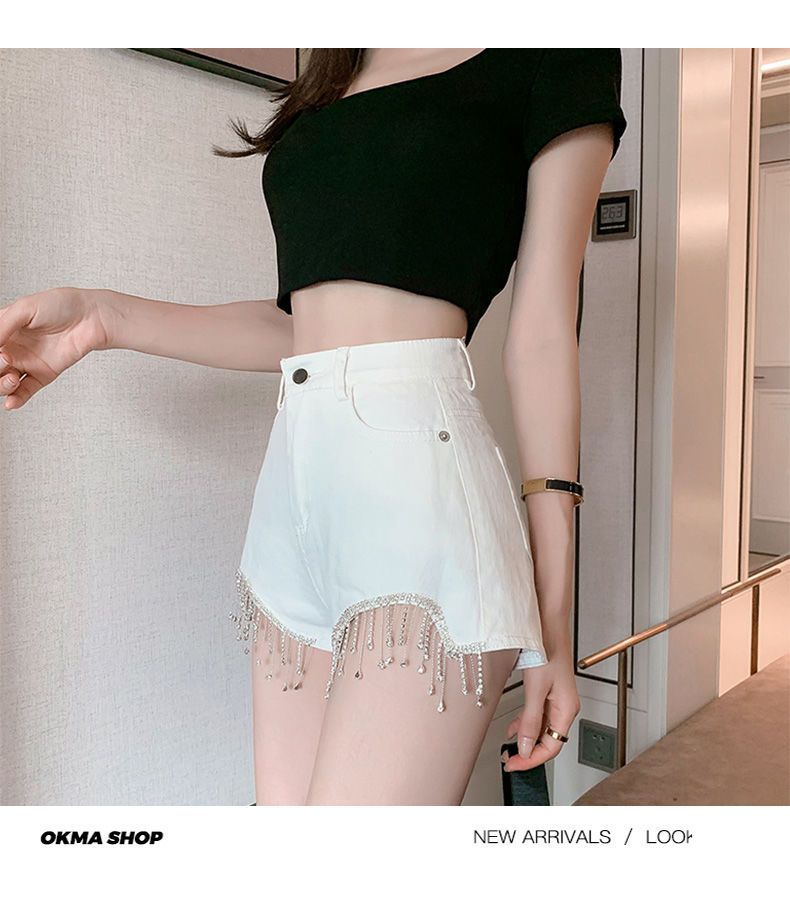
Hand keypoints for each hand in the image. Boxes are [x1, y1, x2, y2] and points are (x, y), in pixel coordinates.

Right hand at [0, 287, 111, 409]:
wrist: (91, 318)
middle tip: (5, 359)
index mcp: (3, 330)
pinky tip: (12, 403)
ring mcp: (27, 362)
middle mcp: (12, 348)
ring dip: (2, 386)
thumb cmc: (61, 305)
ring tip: (12, 379)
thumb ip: (3, 325)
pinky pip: (25, 391)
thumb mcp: (25, 308)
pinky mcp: (43, 374)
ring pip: (4, 383)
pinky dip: (17, 399)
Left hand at [502, 648, 579, 772]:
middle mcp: (565, 706)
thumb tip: (527, 747)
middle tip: (509, 759)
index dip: (532, 759)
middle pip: (549, 740)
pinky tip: (513, 728)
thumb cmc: (546, 650)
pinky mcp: (549, 690)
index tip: (514, 764)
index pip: (552, 746)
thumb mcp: (536, 689)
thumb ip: (531, 720)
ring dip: (526, 738)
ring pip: (543, 728)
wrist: (547, 624)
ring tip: (508, 747)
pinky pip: (539, 714)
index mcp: (567, 709)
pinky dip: (526, 723)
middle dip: (528, 752)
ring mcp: (557, 699)